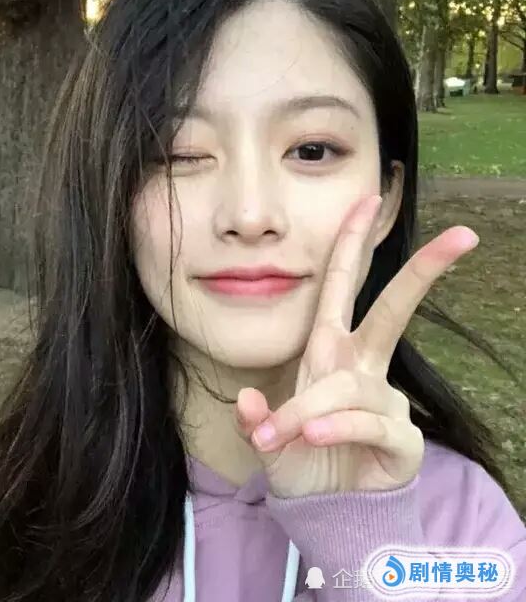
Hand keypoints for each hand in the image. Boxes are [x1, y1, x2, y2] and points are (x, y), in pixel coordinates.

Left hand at [235, 193, 479, 497]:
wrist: (324, 510)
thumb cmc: (299, 460)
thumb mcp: (267, 435)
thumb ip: (256, 417)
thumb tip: (248, 400)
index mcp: (331, 353)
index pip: (343, 289)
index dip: (353, 245)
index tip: (368, 201)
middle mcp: (362, 368)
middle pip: (393, 310)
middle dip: (422, 272)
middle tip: (461, 236)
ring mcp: (386, 400)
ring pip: (348, 386)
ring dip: (308, 409)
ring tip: (280, 436)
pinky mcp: (402, 437)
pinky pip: (367, 421)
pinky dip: (336, 427)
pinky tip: (314, 438)